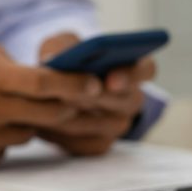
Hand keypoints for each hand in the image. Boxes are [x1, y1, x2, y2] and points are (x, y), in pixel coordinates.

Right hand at [0, 41, 102, 170]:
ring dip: (30, 120)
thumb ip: (3, 62)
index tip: (94, 83)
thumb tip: (37, 70)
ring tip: (9, 102)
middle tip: (76, 95)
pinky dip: (5, 134)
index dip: (75, 85)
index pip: (46, 84)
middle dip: (65, 104)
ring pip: (29, 132)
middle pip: (49, 114)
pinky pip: (6, 147)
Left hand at [35, 32, 156, 156]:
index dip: (132, 75)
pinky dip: (66, 135)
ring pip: (105, 125)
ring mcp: (118, 124)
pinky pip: (87, 144)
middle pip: (126, 101)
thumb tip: (52, 60)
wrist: (52, 91)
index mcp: (133, 69)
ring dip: (78, 116)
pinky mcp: (99, 144)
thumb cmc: (65, 62)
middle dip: (99, 97)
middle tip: (72, 94)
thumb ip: (61, 47)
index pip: (146, 70)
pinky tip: (45, 124)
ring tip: (51, 107)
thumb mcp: (61, 46)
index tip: (112, 80)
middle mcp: (131, 98)